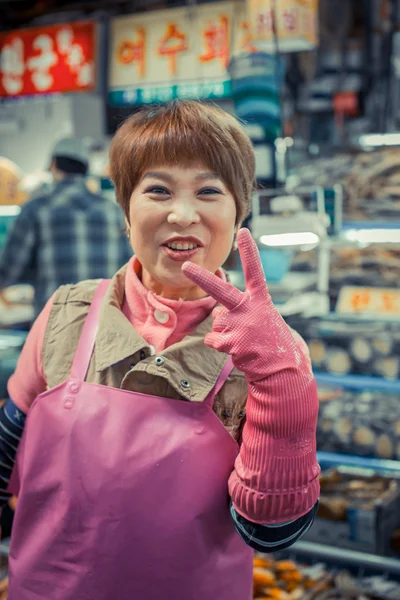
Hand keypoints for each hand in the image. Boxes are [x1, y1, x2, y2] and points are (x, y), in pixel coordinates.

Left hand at [182, 228, 301, 381]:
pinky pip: (212, 340)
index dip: (249, 251)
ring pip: (216, 322)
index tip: (243, 231)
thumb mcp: (262, 318)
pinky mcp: (232, 342)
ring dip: (224, 332)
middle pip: (221, 290)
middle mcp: (249, 309)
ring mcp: (240, 325)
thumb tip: (216, 314)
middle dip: (200, 277)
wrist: (282, 370)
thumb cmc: (271, 341)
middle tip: (185, 266)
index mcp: (260, 300)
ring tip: (244, 341)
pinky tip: (239, 350)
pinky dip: (220, 346)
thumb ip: (241, 310)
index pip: (255, 271)